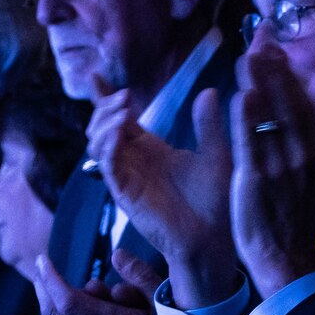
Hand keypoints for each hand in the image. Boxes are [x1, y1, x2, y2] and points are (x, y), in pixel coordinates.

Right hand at [87, 78, 238, 305]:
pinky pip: (107, 165)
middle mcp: (134, 161)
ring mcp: (127, 177)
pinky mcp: (125, 193)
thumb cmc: (216, 202)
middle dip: (105, 107)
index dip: (107, 97)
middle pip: (102, 126)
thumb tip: (209, 91)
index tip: (98, 75)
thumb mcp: (216, 154)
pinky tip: (119, 131)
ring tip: (122, 110)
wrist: (215, 238)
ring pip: (98, 143)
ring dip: (104, 122)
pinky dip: (107, 145)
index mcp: (151, 149)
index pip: (121, 118)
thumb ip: (208, 124)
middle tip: (123, 95)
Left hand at [228, 45, 314, 296]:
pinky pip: (253, 142)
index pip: (305, 103)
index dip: (289, 75)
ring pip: (270, 117)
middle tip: (257, 42)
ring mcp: (282, 166)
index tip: (275, 50)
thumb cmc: (300, 219)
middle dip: (273, 71)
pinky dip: (248, 118)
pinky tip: (241, 95)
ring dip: (258, 85)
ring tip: (246, 57)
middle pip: (288, 103)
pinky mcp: (258, 179)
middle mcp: (305, 154)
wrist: (288, 260)